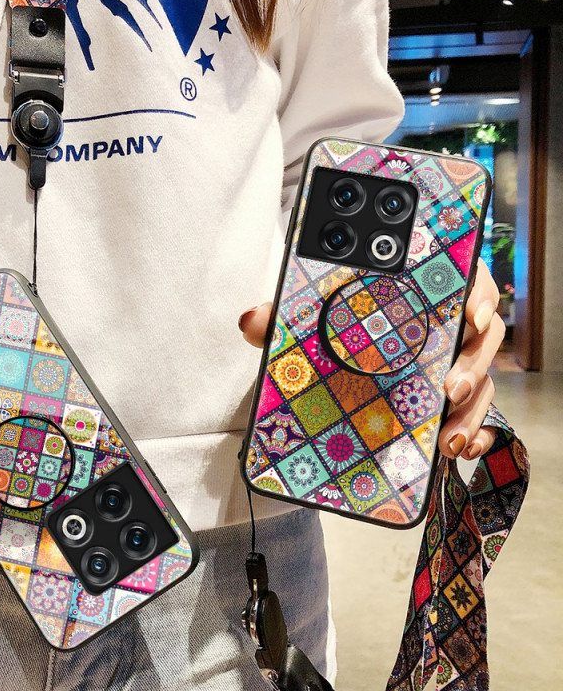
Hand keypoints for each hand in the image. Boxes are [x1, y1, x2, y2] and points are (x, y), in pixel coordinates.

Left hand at [238, 259, 503, 461]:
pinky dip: (475, 434)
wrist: (340, 348)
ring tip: (449, 438)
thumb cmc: (337, 318)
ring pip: (483, 380)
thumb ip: (284, 316)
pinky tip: (459, 452)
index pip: (466, 280)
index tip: (469, 314)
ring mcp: (454, 360)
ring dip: (473, 409)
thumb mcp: (311, 317)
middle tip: (448, 388)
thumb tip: (249, 321)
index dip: (477, 294)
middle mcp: (448, 322)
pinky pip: (476, 414)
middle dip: (472, 363)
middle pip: (483, 336)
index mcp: (425, 286)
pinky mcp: (452, 395)